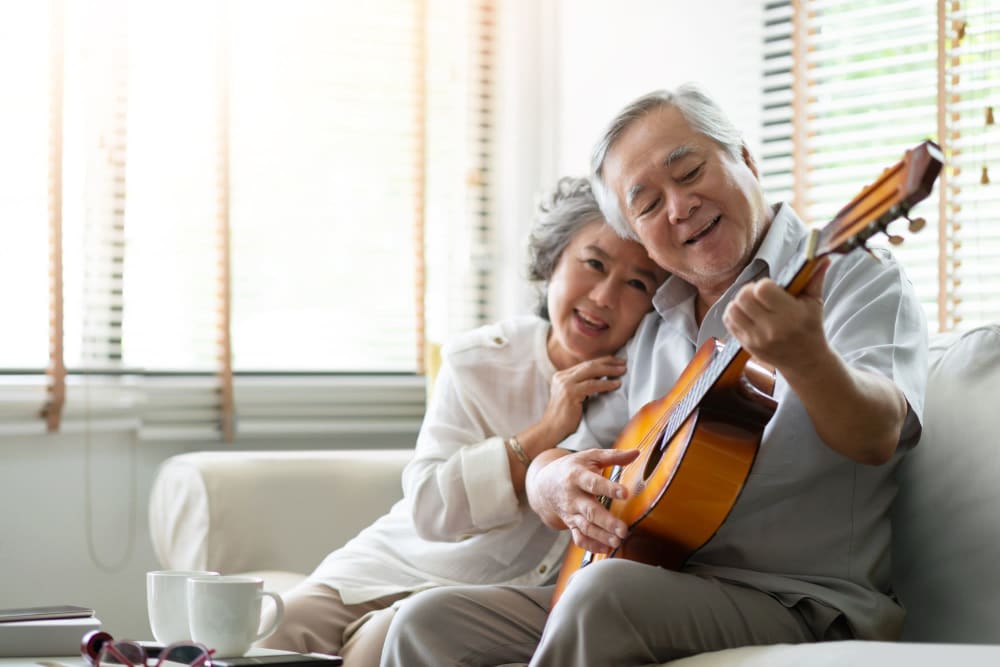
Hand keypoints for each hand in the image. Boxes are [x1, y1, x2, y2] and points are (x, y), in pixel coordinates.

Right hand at [527, 356, 625, 453]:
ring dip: (609, 370)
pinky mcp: (570, 393)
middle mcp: (562, 377)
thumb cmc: (565, 418)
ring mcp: (565, 384)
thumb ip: (582, 386)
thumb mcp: (573, 397)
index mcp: (561, 376)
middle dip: (608, 362)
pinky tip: (616, 385)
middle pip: (589, 364)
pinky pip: (592, 385)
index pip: (585, 364)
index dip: (602, 361)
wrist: (550, 431)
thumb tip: (602, 378)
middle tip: (623, 363)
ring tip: (623, 371)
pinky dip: (606, 384)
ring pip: (591, 371)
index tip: (616, 361)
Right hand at [527, 448, 639, 553]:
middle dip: (606, 522)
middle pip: (590, 510)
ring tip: (618, 541)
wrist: (545, 484)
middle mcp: (573, 497)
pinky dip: (591, 545)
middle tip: (623, 530)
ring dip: (601, 536)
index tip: (624, 494)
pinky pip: (579, 538)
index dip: (609, 488)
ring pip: (586, 527)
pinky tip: (606, 548)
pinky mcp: (571, 524)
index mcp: (577, 476)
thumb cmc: (572, 468)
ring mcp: (571, 513)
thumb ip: (613, 456)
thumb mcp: (590, 457)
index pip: (593, 483)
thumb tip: (636, 453)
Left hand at [722, 258, 830, 373]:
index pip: (763, 289)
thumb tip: (821, 257)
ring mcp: (757, 339)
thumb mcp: (815, 304)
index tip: (771, 288)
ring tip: (752, 305)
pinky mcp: (747, 345)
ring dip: (739, 302)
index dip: (764, 284)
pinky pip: (729, 322)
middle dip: (749, 291)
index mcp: (791, 315)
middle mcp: (772, 328)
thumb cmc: (810, 328)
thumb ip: (815, 279)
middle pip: (744, 297)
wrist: (805, 361)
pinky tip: (746, 314)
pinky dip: (734, 314)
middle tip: (759, 295)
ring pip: (733, 309)